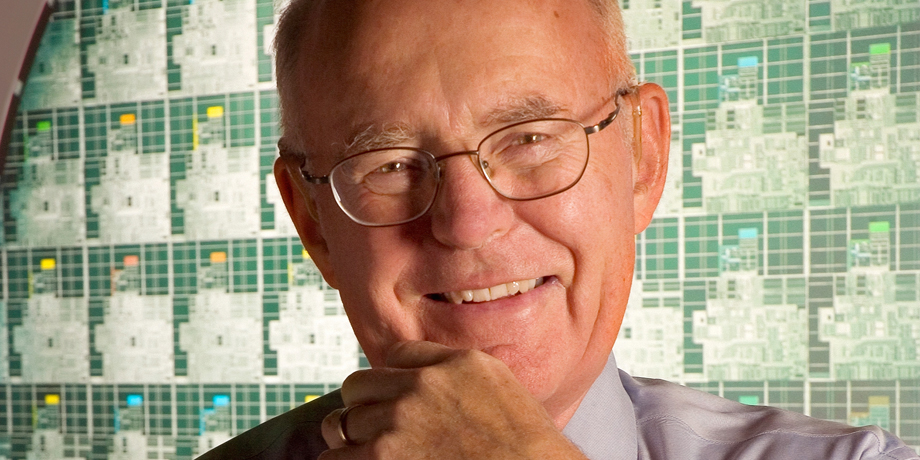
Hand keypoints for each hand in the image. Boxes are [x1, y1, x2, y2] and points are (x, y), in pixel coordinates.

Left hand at [320, 341, 586, 458]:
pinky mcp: (383, 458)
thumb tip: (432, 376)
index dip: (393, 378)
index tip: (397, 398)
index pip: (397, 355)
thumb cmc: (528, 449)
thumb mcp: (501, 389)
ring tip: (368, 453)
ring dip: (351, 439)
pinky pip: (336, 459)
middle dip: (363, 406)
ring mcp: (400, 423)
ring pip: (341, 422)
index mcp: (454, 364)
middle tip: (375, 428)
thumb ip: (462, 374)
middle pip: (359, 385)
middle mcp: (421, 386)